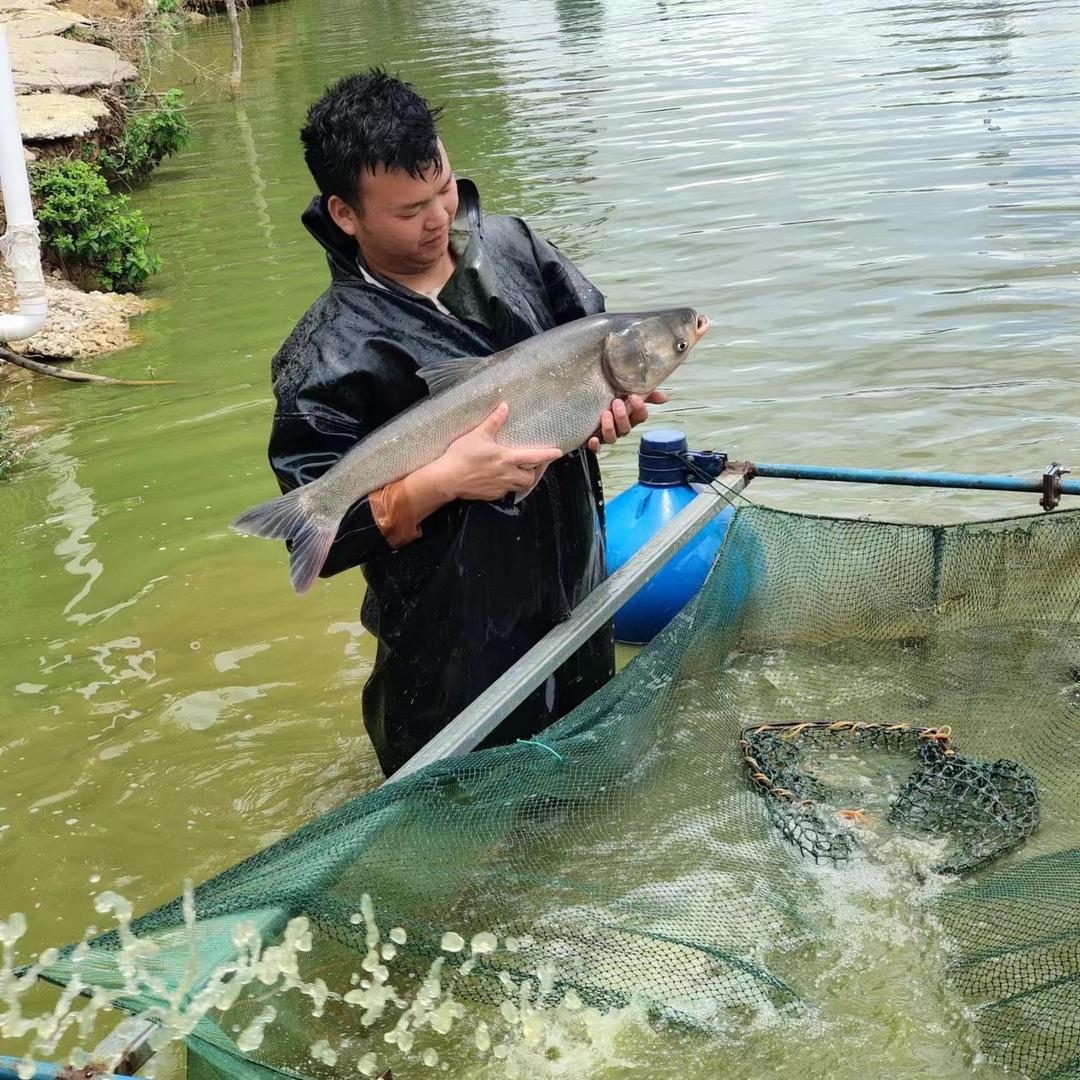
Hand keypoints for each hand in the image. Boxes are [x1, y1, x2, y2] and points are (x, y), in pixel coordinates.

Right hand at [426, 402, 561, 501]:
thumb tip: (504, 407)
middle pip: (530, 478)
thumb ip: (493, 421)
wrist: (447, 479)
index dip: (548, 455)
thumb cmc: (461, 456)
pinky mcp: (491, 495)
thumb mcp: (477, 434)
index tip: (558, 453)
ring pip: (519, 487)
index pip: (534, 457)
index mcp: (506, 458)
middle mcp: (506, 475)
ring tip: (520, 472)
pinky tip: (501, 479)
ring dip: (523, 480)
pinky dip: (507, 486)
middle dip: (535, 472)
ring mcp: (499, 487)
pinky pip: (505, 492)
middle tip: (535, 465)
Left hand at [587, 390, 668, 452]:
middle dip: (622, 416)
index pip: (641, 417)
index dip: (639, 409)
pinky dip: (595, 445)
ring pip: (612, 438)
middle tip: (616, 402)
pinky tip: (593, 439)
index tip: (635, 397)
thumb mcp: (625, 390)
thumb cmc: (609, 397)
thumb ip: (645, 393)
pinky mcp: (594, 440)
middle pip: (626, 428)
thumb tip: (665, 397)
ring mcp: (607, 435)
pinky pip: (596, 448)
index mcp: (630, 416)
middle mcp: (620, 428)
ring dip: (610, 428)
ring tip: (605, 414)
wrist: (587, 404)